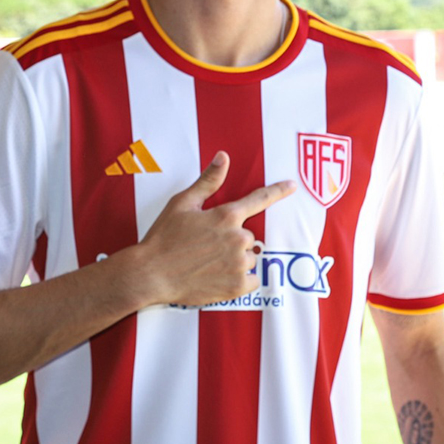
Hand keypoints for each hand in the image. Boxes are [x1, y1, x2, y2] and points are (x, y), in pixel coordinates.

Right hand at [135, 151, 295, 306]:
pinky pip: (253, 280)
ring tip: (209, 264)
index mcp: (226, 216)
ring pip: (249, 258)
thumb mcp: (182, 203)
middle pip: (248, 235)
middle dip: (232, 239)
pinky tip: (219, 278)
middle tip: (206, 246)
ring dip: (235, 260)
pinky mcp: (237, 287)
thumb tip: (224, 157)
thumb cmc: (164, 237)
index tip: (292, 185)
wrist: (151, 274)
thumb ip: (208, 181)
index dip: (278, 191)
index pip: (259, 199)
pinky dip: (240, 280)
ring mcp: (239, 264)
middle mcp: (238, 239)